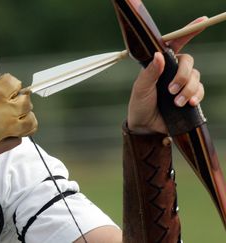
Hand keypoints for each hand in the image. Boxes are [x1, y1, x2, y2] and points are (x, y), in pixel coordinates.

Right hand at [0, 73, 37, 168]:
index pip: (12, 85)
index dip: (11, 88)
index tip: (6, 92)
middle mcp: (2, 112)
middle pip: (26, 102)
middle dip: (20, 102)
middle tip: (11, 106)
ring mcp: (6, 130)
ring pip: (28, 121)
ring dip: (22, 119)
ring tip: (11, 122)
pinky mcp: (5, 146)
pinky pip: (20, 137)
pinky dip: (15, 135)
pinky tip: (4, 135)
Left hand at [127, 18, 206, 133]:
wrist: (146, 126)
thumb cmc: (140, 103)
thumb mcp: (140, 88)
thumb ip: (149, 73)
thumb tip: (159, 55)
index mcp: (160, 64)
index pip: (175, 44)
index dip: (188, 32)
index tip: (202, 21)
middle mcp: (173, 71)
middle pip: (188, 62)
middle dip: (183, 75)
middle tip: (171, 90)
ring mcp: (182, 83)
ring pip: (196, 77)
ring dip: (188, 89)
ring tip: (177, 102)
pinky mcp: (189, 96)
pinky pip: (200, 91)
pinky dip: (196, 96)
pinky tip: (190, 103)